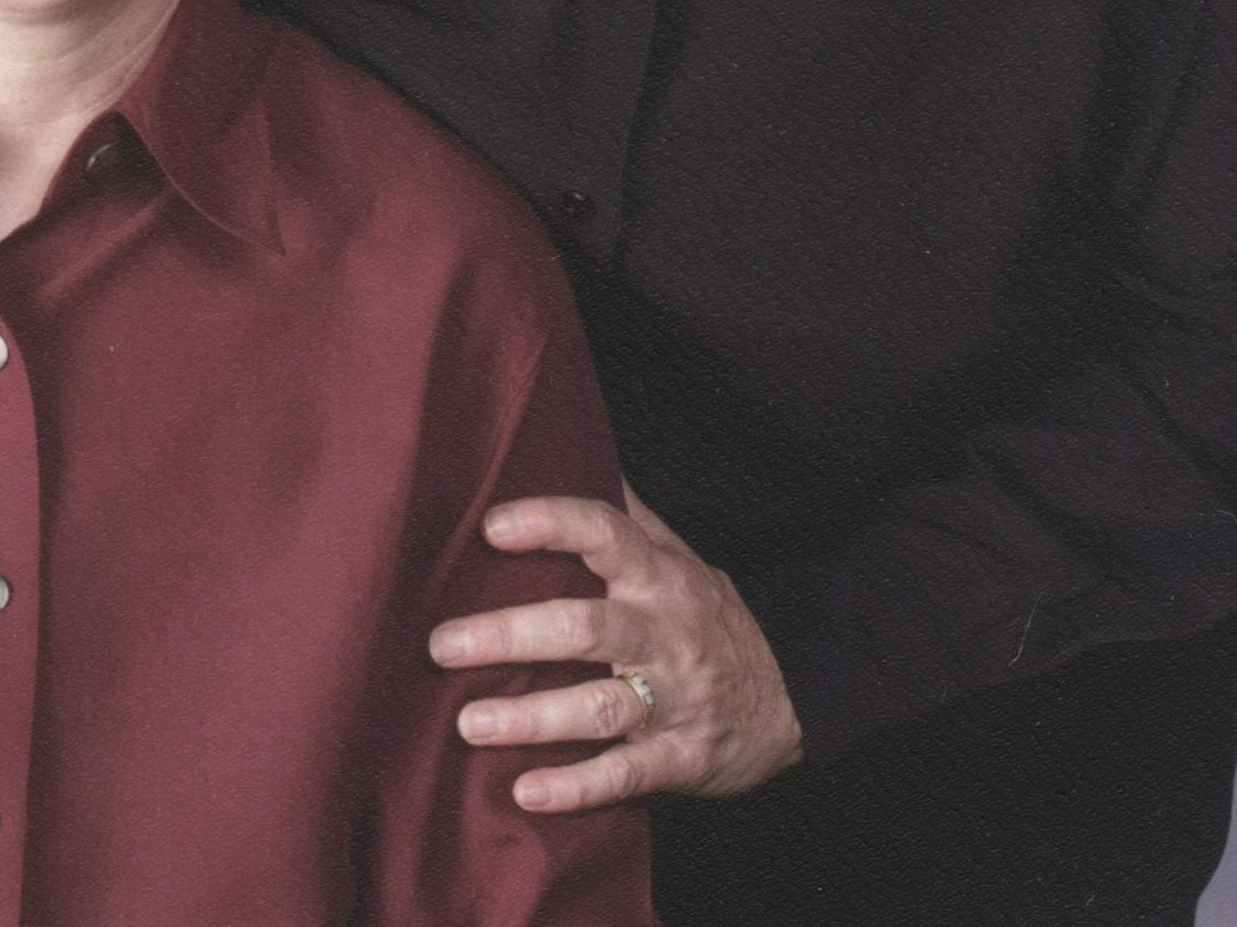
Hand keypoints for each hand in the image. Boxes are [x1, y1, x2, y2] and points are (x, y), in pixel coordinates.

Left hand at [429, 484, 801, 811]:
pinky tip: (526, 792)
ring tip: (468, 723)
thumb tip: (578, 445)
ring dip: (531, 718)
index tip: (490, 526)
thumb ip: (628, 515)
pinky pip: (626, 774)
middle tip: (441, 645)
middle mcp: (664, 633)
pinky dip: (577, 787)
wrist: (795, 698)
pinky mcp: (681, 759)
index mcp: (659, 576)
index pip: (604, 534)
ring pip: (598, 705)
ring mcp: (674, 699)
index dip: (549, 524)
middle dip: (511, 634)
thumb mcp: (681, 557)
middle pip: (585, 628)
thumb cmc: (712, 618)